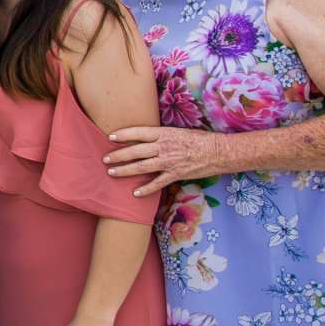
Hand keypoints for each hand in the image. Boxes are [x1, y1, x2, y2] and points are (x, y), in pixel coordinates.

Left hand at [102, 124, 221, 198]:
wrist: (219, 152)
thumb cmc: (200, 140)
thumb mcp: (179, 132)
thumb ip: (162, 136)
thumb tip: (147, 138)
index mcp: (165, 133)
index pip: (139, 132)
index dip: (124, 134)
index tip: (110, 137)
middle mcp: (164, 147)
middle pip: (136, 151)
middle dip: (118, 155)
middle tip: (105, 159)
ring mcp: (169, 161)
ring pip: (142, 166)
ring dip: (125, 170)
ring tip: (112, 172)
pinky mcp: (176, 174)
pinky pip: (157, 183)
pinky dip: (146, 189)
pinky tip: (135, 193)